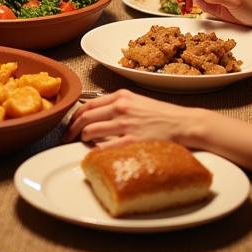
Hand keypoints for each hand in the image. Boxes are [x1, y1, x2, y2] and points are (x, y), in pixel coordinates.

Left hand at [65, 89, 197, 146]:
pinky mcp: (132, 140)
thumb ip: (119, 105)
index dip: (75, 116)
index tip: (70, 124)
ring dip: (82, 139)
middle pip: (85, 117)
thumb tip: (100, 114)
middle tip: (67, 138)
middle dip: (72, 129)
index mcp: (121, 96)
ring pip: (90, 131)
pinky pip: (105, 147)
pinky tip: (95, 155)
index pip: (88, 104)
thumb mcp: (138, 102)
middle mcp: (120, 107)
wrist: (184, 123)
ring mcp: (125, 124)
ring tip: (81, 146)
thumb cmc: (162, 115)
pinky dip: (96, 151)